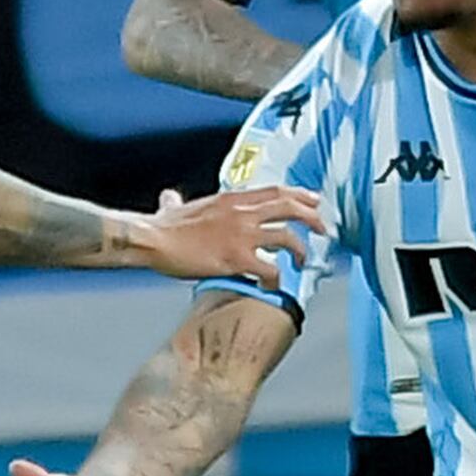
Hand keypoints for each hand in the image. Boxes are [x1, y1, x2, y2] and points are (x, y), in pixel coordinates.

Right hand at [131, 183, 322, 284]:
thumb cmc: (162, 228)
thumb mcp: (174, 207)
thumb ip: (176, 202)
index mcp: (231, 199)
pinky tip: (273, 285)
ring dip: (300, 250)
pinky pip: (269, 268)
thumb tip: (168, 197)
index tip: (312, 200)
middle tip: (323, 229)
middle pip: (290, 207)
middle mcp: (242, 212)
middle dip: (312, 217)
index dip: (299, 195)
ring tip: (303, 261)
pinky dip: (276, 277)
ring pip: (287, 237)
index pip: (275, 190)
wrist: (152, 238)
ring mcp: (241, 234)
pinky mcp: (237, 257)